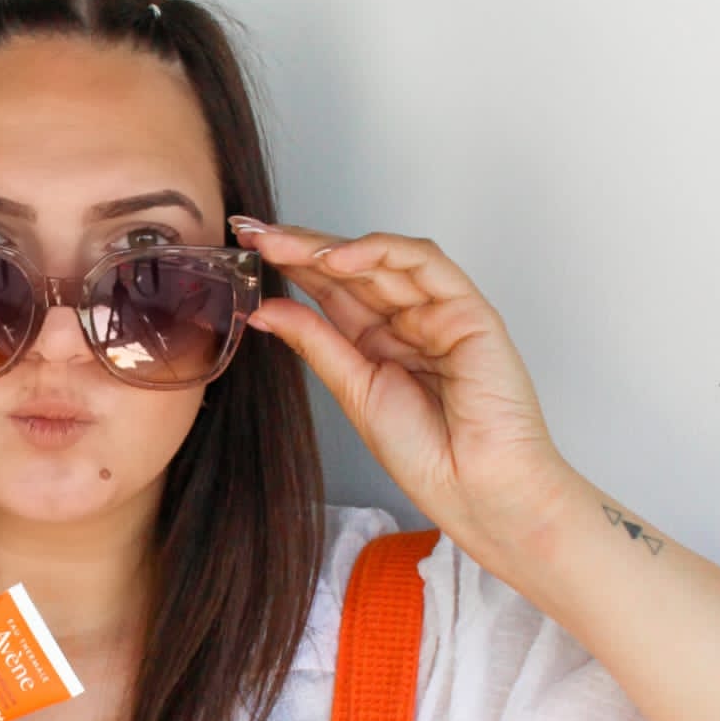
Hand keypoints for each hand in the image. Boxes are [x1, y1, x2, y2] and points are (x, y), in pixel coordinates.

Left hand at [232, 218, 575, 558]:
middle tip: (253, 233)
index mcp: (379, 341)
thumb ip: (315, 343)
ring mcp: (439, 310)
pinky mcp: (468, 308)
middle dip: (301, 247)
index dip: (291, 266)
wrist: (473, 487)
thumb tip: (265, 309)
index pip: (332, 290)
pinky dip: (381, 251)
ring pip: (383, 258)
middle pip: (353, 268)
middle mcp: (408, 319)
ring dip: (331, 246)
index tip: (246, 249)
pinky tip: (337, 258)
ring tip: (282, 245)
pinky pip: (425, 263)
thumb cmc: (425, 454)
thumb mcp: (352, 390)